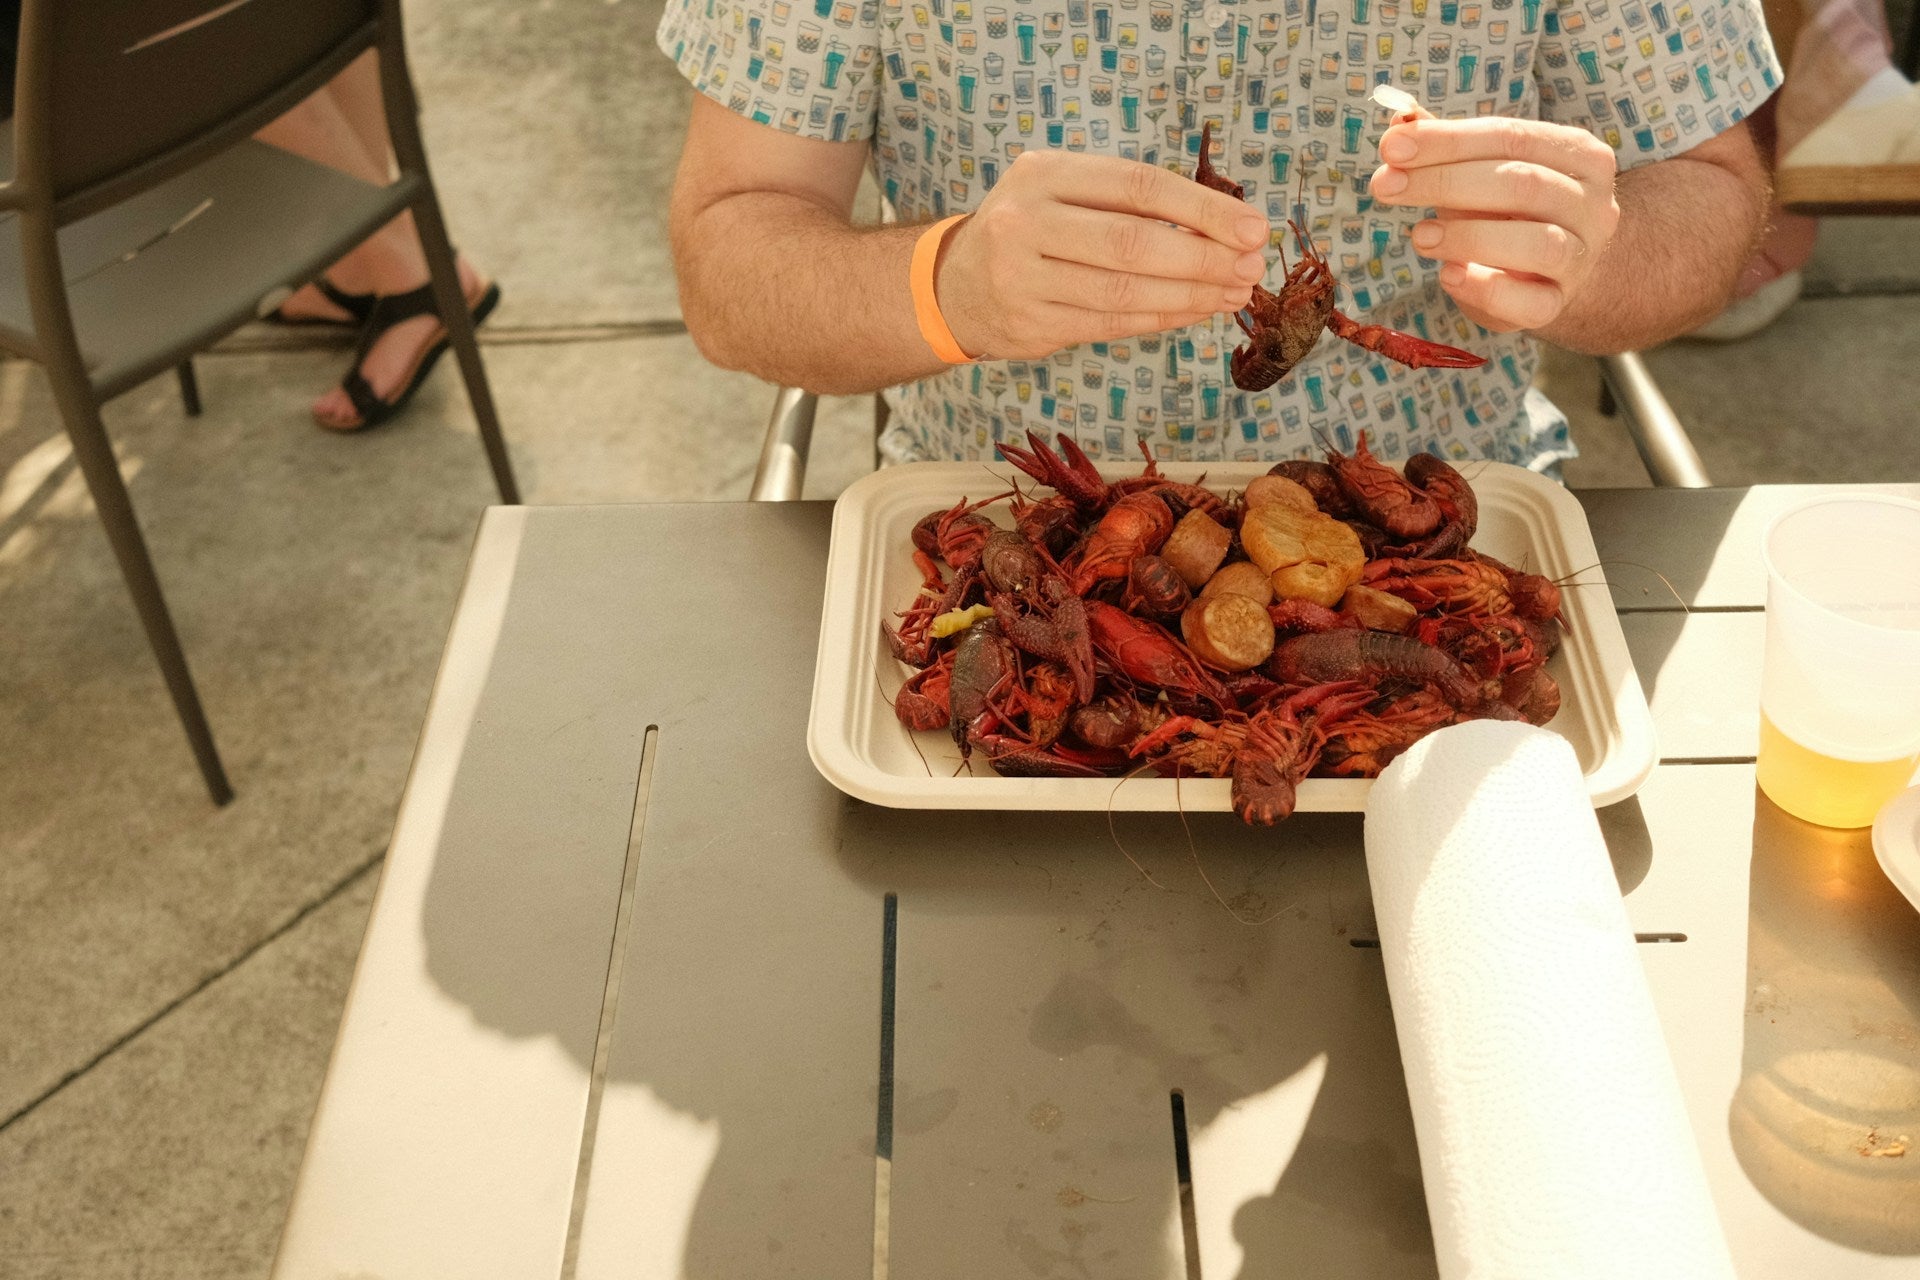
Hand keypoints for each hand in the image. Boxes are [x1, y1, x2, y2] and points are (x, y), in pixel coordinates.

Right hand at [937, 148, 1269, 359]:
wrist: (956, 285)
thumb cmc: (1033, 230)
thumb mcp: (1065, 192)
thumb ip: (1129, 201)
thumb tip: (1227, 226)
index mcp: (1043, 174)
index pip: (1138, 187)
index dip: (1203, 210)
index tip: (1253, 227)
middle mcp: (1024, 222)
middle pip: (1133, 243)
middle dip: (1204, 258)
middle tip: (1250, 267)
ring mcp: (1021, 278)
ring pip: (1125, 292)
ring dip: (1191, 296)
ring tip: (1233, 292)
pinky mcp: (1029, 325)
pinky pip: (1111, 324)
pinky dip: (1162, 318)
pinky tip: (1195, 311)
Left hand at [1368, 117, 1619, 333]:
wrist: (1547, 276)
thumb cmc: (1509, 214)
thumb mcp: (1481, 173)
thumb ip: (1448, 148)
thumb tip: (1402, 120)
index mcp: (1578, 155)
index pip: (1511, 137)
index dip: (1448, 140)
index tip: (1391, 148)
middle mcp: (1592, 204)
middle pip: (1522, 184)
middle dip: (1445, 182)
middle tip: (1385, 187)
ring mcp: (1581, 257)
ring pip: (1536, 243)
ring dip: (1468, 236)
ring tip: (1418, 236)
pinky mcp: (1557, 304)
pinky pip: (1529, 302)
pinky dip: (1485, 289)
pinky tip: (1448, 276)